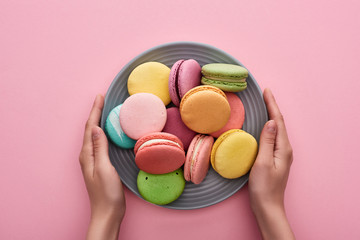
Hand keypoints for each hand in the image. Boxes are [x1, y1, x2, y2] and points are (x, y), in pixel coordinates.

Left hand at [79, 95, 125, 239]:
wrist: (107, 212)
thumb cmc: (107, 193)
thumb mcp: (104, 168)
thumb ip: (99, 148)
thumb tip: (95, 127)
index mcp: (87, 154)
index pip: (89, 128)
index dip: (95, 111)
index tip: (100, 97)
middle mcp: (87, 155)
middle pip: (90, 129)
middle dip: (95, 112)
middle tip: (102, 99)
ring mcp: (93, 160)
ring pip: (94, 135)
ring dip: (98, 120)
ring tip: (104, 109)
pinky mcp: (99, 164)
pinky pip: (99, 142)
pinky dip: (103, 132)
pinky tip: (108, 131)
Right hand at [248, 89, 294, 239]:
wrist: (267, 206)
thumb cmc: (263, 186)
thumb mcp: (263, 162)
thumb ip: (267, 141)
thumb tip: (270, 122)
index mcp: (283, 148)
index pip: (278, 121)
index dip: (272, 105)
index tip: (266, 91)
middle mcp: (285, 149)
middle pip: (279, 123)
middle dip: (272, 107)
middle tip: (265, 94)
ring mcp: (281, 154)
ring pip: (276, 129)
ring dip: (271, 115)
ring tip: (264, 104)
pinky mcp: (276, 158)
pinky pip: (273, 137)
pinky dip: (268, 126)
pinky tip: (263, 125)